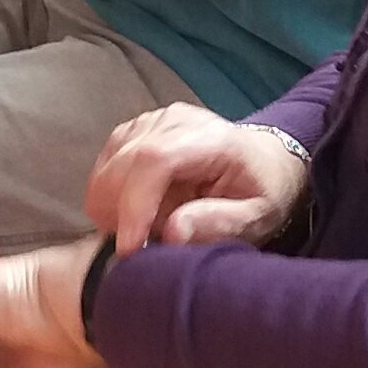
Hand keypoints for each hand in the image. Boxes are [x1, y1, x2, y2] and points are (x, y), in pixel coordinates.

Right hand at [86, 106, 310, 256]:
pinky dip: (110, 195)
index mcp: (211, 138)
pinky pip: (106, 164)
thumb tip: (172, 232)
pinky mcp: (135, 130)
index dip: (135, 205)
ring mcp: (152, 121)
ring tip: (146, 228)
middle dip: (121, 214)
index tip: (130, 247)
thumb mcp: (257, 217)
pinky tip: (136, 211)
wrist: (262, 161)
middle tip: (143, 246)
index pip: (155, 160)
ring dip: (113, 206)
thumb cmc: (261, 191)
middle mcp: (176, 121)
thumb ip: (219, 223)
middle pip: (124, 163)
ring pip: (108, 166)